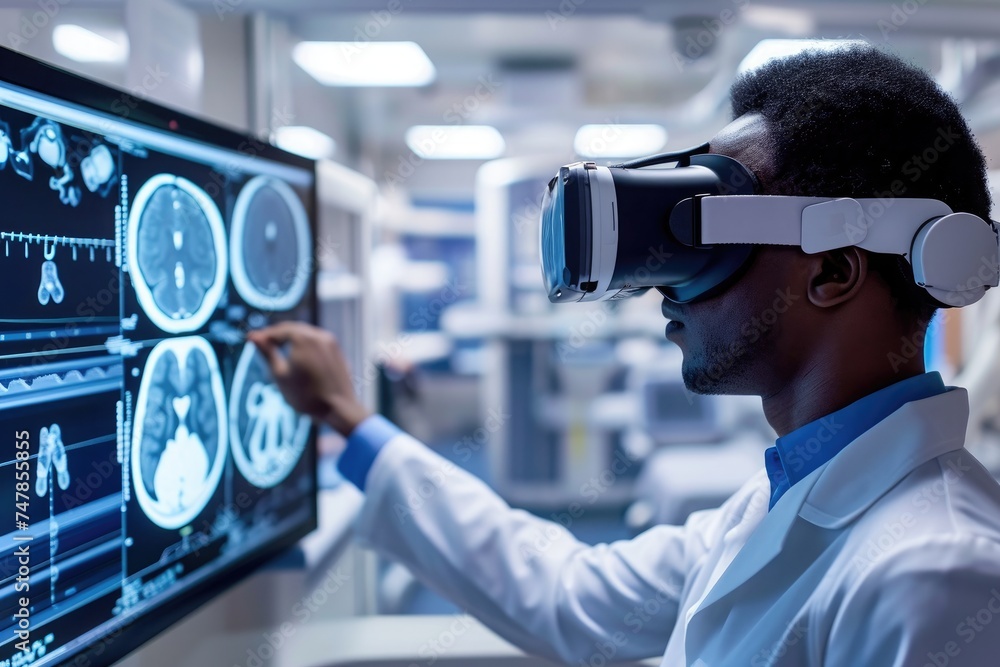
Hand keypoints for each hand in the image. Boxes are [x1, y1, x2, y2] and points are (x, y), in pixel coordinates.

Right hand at [247, 322, 370, 436]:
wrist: (340, 408)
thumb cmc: (307, 395)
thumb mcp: (280, 375)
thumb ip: (267, 353)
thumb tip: (253, 337)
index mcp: (303, 338)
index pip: (279, 330)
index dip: (264, 335)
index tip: (252, 340)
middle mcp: (319, 335)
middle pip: (293, 328)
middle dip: (277, 334)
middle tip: (263, 342)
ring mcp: (331, 342)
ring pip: (306, 333)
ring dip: (291, 338)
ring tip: (278, 348)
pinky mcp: (337, 351)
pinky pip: (318, 341)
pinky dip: (305, 344)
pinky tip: (298, 355)